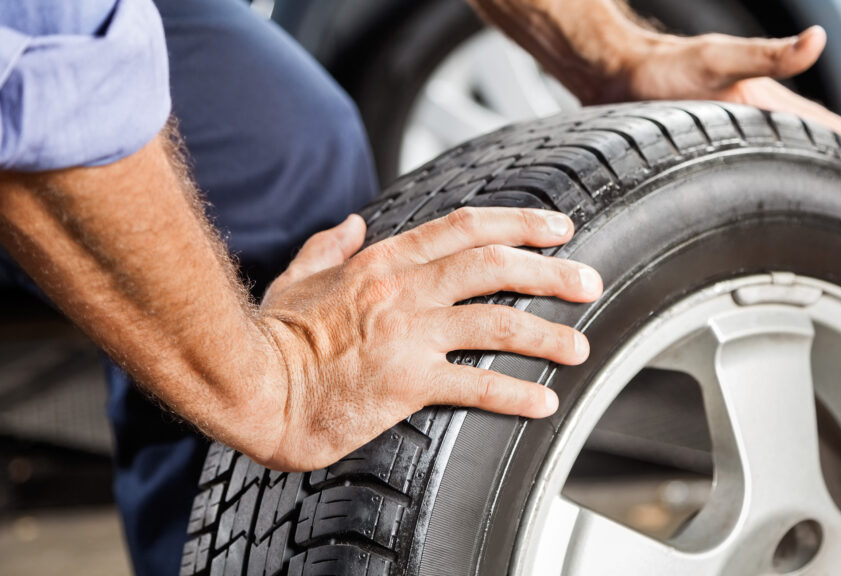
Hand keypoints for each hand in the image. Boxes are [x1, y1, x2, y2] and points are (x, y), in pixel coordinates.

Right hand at [254, 208, 602, 470]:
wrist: (250, 387)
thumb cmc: (270, 337)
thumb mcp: (297, 277)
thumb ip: (327, 246)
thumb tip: (349, 224)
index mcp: (383, 262)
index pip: (465, 228)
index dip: (519, 223)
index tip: (557, 227)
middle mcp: (403, 290)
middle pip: (495, 266)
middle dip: (551, 272)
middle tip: (589, 283)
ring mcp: (407, 335)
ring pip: (497, 322)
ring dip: (547, 334)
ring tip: (581, 348)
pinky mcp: (405, 383)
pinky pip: (475, 385)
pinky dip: (515, 394)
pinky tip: (545, 403)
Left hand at [616, 26, 840, 171]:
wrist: (615, 71)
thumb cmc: (660, 68)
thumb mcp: (717, 61)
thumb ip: (767, 55)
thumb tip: (818, 39)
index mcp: (768, 100)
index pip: (830, 128)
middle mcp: (757, 114)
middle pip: (817, 143)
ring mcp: (735, 126)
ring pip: (788, 153)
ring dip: (816, 172)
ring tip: (840, 200)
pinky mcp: (711, 136)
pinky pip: (755, 160)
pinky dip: (776, 174)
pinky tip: (774, 189)